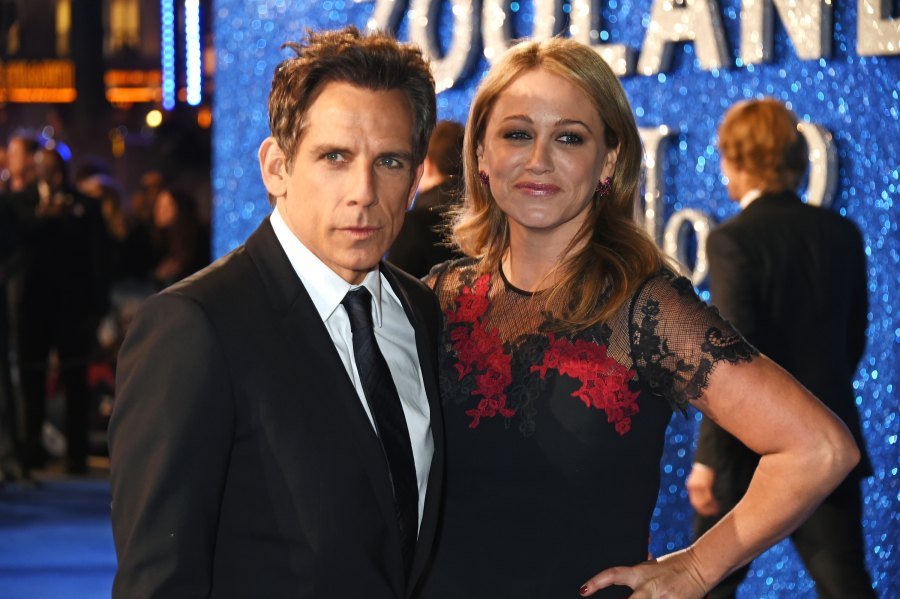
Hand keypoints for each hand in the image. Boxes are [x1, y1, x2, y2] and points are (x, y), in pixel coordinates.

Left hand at [578, 548, 708, 597]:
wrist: (700, 566)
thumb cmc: (675, 566)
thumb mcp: (652, 567)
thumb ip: (638, 577)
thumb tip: (622, 580)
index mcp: (640, 573)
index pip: (613, 575)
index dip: (596, 582)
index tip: (583, 590)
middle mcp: (649, 586)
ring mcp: (662, 598)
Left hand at [686, 464, 720, 516]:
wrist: (706, 459)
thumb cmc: (704, 469)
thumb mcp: (698, 479)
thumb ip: (700, 487)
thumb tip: (706, 499)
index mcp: (690, 486)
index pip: (694, 502)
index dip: (701, 509)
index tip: (707, 512)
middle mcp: (692, 488)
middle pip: (698, 504)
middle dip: (706, 510)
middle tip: (713, 513)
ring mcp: (698, 487)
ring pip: (704, 503)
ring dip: (710, 508)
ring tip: (717, 510)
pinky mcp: (704, 485)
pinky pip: (708, 497)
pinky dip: (713, 502)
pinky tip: (717, 504)